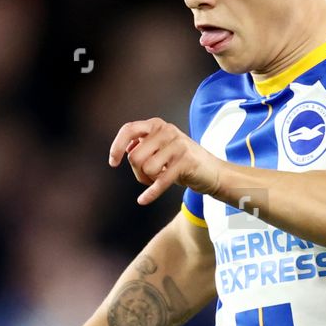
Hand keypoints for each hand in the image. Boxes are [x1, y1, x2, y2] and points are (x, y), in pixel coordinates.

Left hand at [109, 118, 223, 205]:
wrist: (213, 173)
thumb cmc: (183, 162)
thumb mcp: (161, 149)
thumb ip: (143, 146)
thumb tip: (126, 149)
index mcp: (157, 125)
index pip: (129, 130)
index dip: (117, 147)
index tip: (113, 163)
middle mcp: (167, 131)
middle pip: (135, 156)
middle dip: (138, 173)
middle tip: (149, 177)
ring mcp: (177, 145)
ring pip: (146, 169)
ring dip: (149, 181)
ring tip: (160, 179)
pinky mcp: (186, 161)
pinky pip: (160, 181)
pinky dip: (151, 193)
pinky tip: (143, 200)